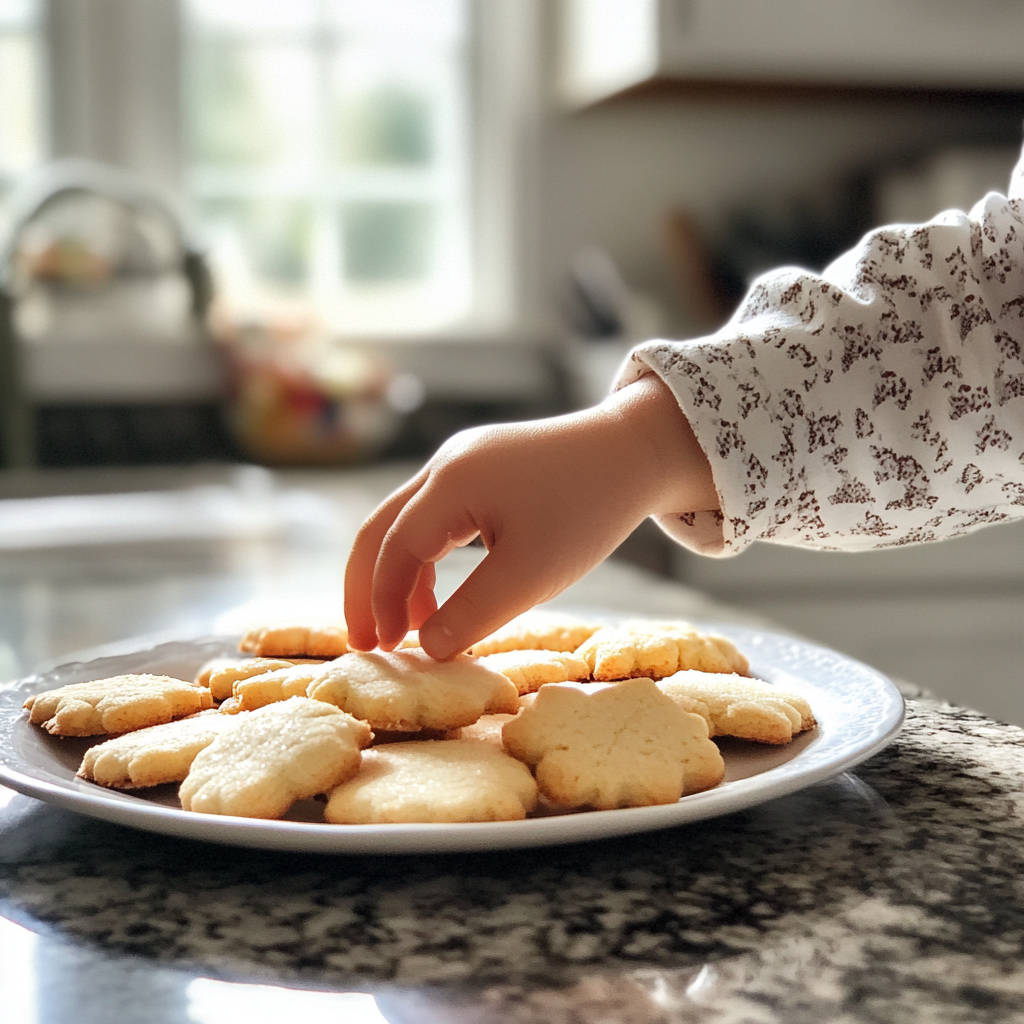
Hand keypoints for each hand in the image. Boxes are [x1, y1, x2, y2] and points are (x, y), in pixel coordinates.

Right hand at [344, 375, 718, 659]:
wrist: (632, 452)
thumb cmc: (588, 511)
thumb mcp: (533, 573)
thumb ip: (474, 612)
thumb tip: (427, 647)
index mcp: (451, 482)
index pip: (394, 548)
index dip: (383, 602)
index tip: (387, 650)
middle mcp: (445, 464)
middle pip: (379, 528)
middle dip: (365, 588)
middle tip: (364, 642)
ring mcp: (460, 461)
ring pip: (403, 522)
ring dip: (395, 575)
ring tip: (405, 629)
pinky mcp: (479, 468)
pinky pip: (431, 515)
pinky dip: (424, 558)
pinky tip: (438, 595)